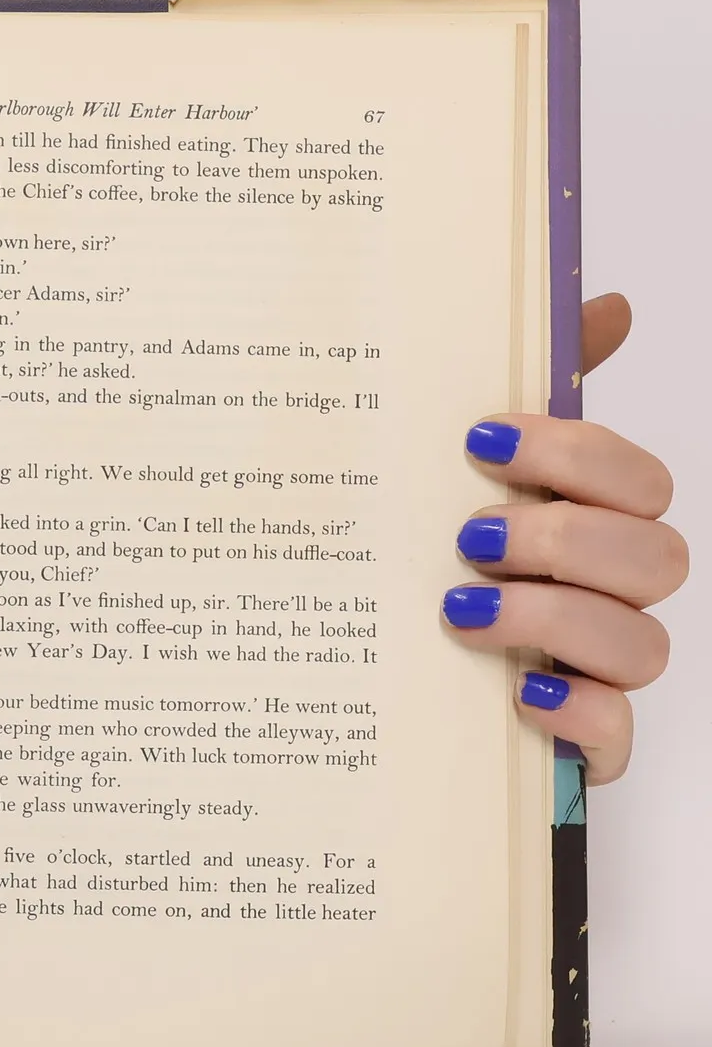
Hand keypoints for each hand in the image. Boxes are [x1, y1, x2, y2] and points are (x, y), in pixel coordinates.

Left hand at [443, 293, 685, 782]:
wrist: (390, 693)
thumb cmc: (445, 570)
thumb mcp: (459, 480)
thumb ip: (536, 397)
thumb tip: (606, 303)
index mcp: (592, 524)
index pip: (639, 478)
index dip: (575, 452)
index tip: (480, 439)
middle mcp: (611, 595)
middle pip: (656, 554)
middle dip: (563, 536)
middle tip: (470, 536)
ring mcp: (604, 671)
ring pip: (643, 641)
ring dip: (554, 617)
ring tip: (460, 610)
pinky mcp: (584, 744)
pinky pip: (617, 733)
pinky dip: (576, 710)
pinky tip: (520, 692)